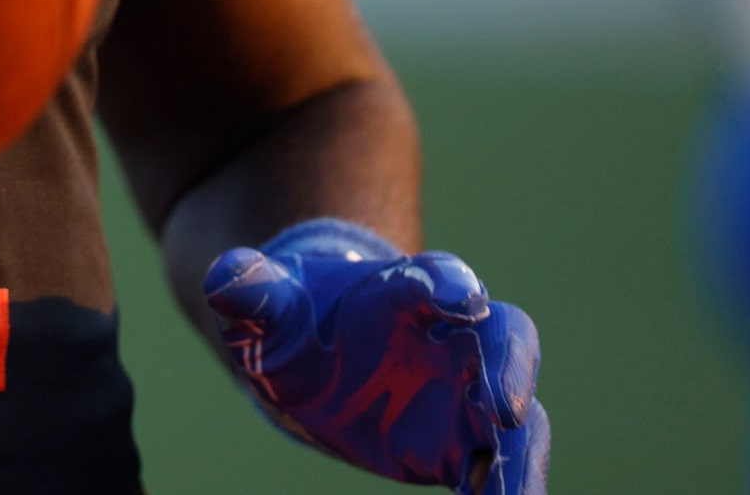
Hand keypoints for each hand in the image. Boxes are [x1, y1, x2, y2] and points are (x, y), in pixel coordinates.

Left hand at [204, 218, 548, 492]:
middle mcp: (447, 339)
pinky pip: (497, 469)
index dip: (449, 282)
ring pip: (518, 415)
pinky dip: (507, 489)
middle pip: (504, 336)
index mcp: (400, 291)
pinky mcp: (458, 446)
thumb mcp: (262, 306)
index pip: (435, 276)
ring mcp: (461, 394)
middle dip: (512, 364)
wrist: (310, 363)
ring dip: (523, 454)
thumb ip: (249, 290)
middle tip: (504, 406)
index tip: (462, 297)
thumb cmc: (291, 320)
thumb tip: (225, 277)